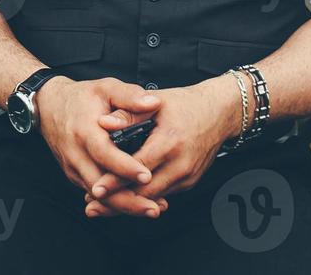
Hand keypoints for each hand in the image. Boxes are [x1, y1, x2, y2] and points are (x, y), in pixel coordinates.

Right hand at [35, 76, 165, 217]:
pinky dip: (114, 202)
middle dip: (128, 201)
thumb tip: (155, 103)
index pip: (104, 153)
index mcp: (85, 131)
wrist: (48, 106)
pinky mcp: (74, 175)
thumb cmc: (82, 97)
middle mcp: (76, 154)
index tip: (146, 176)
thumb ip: (130, 95)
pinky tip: (137, 204)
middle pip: (100, 186)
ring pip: (98, 196)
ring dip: (124, 206)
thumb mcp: (105, 88)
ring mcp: (74, 167)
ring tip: (153, 209)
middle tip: (156, 208)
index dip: (124, 167)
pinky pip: (95, 193)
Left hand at [83, 76, 240, 217]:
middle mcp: (180, 164)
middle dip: (117, 201)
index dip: (116, 181)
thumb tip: (102, 123)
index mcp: (170, 142)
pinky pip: (162, 194)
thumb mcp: (155, 103)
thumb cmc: (185, 104)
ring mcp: (187, 176)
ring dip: (128, 204)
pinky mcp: (189, 182)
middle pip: (144, 192)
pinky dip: (142, 198)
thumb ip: (128, 114)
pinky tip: (123, 199)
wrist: (219, 113)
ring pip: (152, 198)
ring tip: (100, 206)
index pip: (138, 168)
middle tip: (91, 205)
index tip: (96, 190)